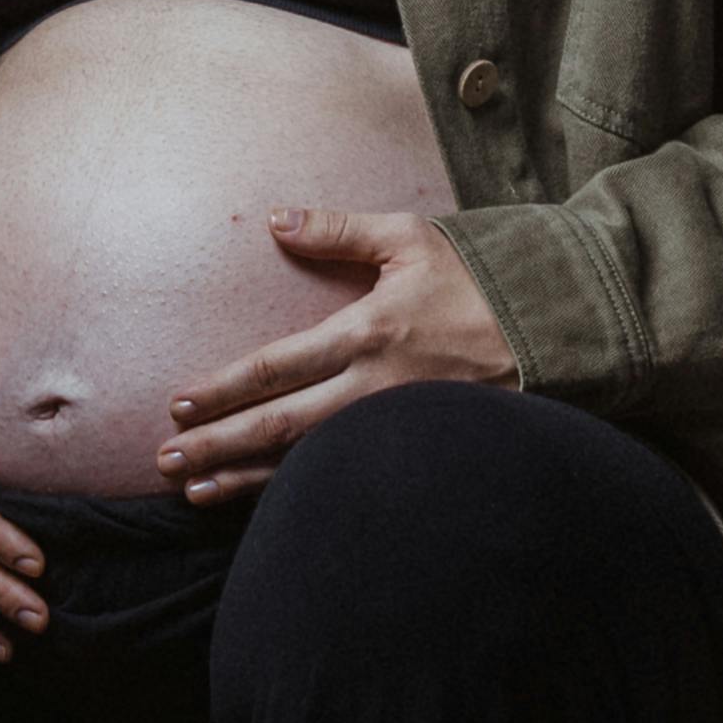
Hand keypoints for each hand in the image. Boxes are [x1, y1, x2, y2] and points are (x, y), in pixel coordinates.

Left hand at [161, 203, 519, 496]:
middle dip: (218, 444)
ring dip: (246, 479)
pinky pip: (344, 475)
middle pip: (279, 424)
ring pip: (306, 462)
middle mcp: (375, 388)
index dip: (223, 388)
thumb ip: (339, 230)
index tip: (179, 403)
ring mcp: (394, 427)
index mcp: (368, 332)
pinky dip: (299, 492)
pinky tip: (263, 503)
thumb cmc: (481, 282)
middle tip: (166, 459)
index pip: (277, 367)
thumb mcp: (412, 239)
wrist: (556, 333)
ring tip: (194, 491)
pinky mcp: (413, 448)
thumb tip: (275, 219)